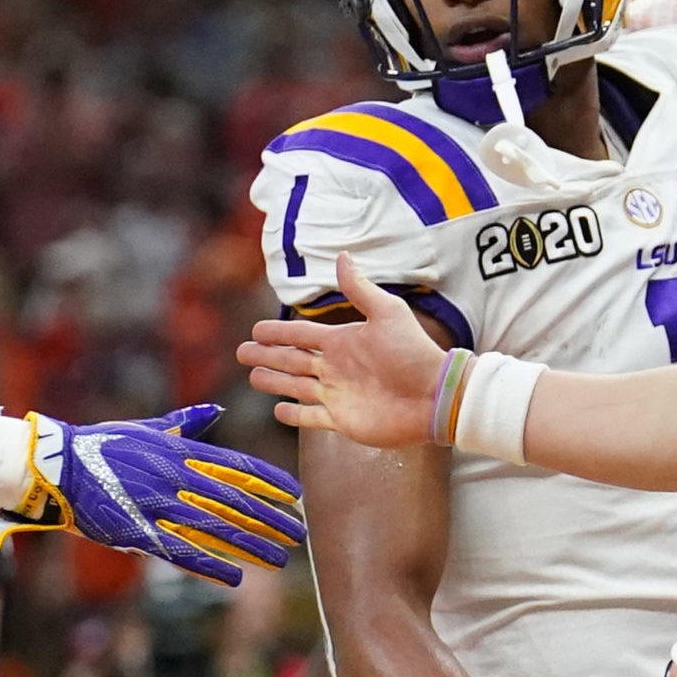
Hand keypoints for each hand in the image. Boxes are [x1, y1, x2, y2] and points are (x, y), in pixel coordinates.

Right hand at [0, 405, 303, 586]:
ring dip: (251, 545)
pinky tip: (235, 577)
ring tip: (279, 559)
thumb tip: (217, 409)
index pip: (237, 468)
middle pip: (235, 501)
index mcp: (180, 452)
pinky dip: (210, 565)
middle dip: (271, 519)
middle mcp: (176, 478)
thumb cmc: (103, 444)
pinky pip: (181, 551)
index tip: (297, 495)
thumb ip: (185, 423)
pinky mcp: (138, 531)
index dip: (270, 482)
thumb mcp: (148, 428)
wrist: (58, 465)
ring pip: (216, 528)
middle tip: (300, 533)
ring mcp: (159, 505)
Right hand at [239, 253, 458, 447]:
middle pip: (291, 360)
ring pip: (296, 387)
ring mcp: (338, 395)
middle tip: (242, 352)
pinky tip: (279, 410)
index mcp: (342, 342)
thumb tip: (342, 255)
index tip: (255, 330)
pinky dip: (294, 416)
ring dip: (274, 382)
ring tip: (253, 378)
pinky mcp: (343, 420)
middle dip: (266, 356)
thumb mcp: (387, 314)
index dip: (277, 332)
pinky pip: (312, 418)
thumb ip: (360, 289)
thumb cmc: (414, 353)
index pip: (300, 335)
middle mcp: (336, 368)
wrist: (434, 396)